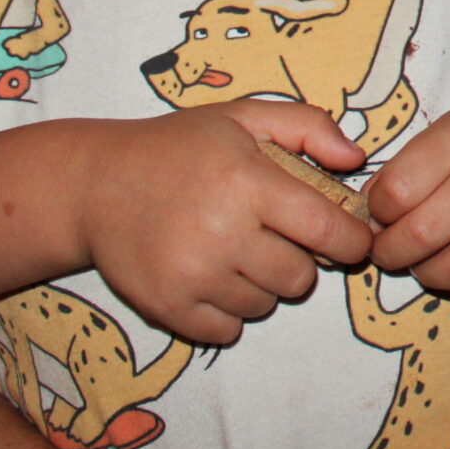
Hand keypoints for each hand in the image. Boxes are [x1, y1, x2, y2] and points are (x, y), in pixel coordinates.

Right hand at [72, 100, 372, 345]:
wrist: (94, 185)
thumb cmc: (178, 149)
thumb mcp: (242, 117)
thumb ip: (308, 126)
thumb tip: (356, 159)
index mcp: (248, 183)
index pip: (327, 230)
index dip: (351, 240)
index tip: (350, 238)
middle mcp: (222, 233)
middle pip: (300, 278)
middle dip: (300, 261)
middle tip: (275, 238)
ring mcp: (193, 276)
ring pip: (265, 306)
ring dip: (263, 286)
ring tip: (237, 252)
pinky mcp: (168, 308)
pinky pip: (227, 331)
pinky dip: (229, 312)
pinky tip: (214, 278)